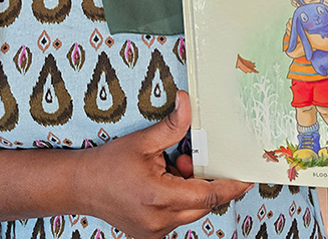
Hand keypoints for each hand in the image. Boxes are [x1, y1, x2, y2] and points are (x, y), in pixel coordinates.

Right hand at [78, 91, 252, 238]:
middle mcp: (160, 221)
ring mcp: (154, 232)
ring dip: (188, 190)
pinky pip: (176, 217)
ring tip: (170, 167)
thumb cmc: (108, 164)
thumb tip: (187, 102)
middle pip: (202, 205)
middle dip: (204, 181)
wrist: (80, 186)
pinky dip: (177, 199)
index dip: (230, 186)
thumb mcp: (142, 141)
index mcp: (160, 198)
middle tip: (187, 160)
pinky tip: (162, 182)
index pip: (209, 196)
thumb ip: (171, 126)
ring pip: (189, 211)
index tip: (246, 178)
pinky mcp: (149, 234)